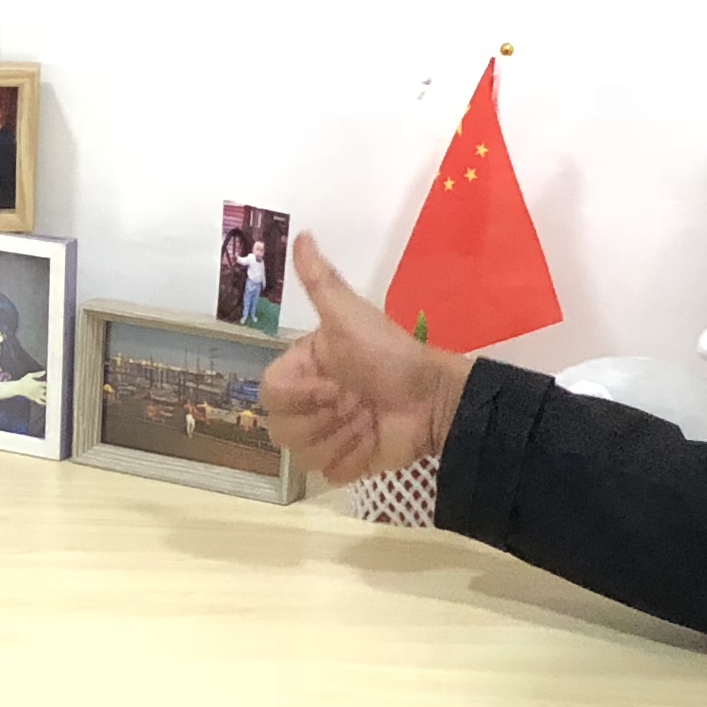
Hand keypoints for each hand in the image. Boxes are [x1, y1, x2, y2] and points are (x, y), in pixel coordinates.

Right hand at [262, 235, 470, 483]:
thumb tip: (302, 233)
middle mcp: (306, 404)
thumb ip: (321, 281)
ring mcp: (323, 437)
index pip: (271, 395)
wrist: (435, 397)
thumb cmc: (391, 355)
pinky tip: (374, 441)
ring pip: (303, 455)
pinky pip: (328, 474)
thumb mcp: (352, 316)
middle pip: (281, 429)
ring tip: (370, 419)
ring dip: (344, 437)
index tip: (335, 384)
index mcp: (300, 370)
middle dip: (327, 417)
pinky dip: (354, 459)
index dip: (301, 395)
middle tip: (358, 401)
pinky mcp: (343, 465)